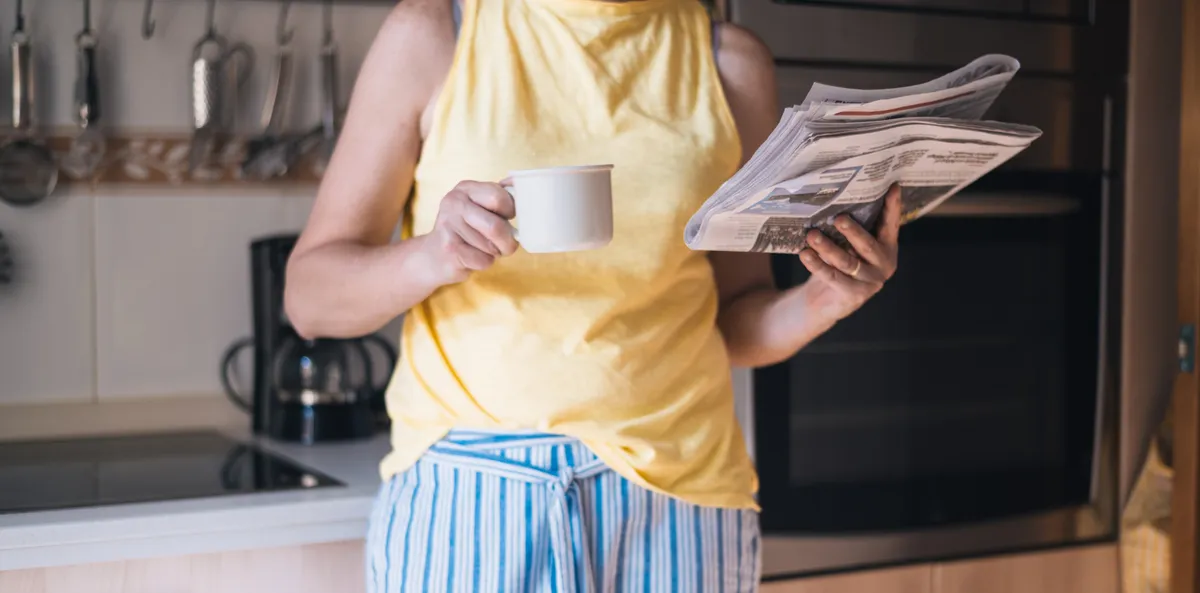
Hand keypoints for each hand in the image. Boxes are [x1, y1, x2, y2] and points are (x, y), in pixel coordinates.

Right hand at [420, 180, 518, 284]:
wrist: (434, 254)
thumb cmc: (467, 229)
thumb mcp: (479, 207)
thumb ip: (500, 199)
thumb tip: (526, 196)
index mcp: (466, 188)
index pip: (499, 197)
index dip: (510, 211)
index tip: (507, 217)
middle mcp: (454, 202)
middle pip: (496, 226)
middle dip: (508, 241)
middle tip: (506, 244)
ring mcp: (448, 225)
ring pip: (491, 247)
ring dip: (495, 252)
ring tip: (482, 248)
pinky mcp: (449, 248)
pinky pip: (483, 260)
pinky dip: (485, 262)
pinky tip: (472, 256)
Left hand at [796, 184, 900, 322]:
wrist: (828, 300)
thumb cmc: (840, 263)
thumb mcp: (849, 244)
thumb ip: (851, 229)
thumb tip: (836, 201)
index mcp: (887, 247)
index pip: (891, 224)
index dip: (892, 207)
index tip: (893, 187)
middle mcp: (884, 264)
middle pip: (868, 245)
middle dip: (853, 231)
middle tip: (839, 218)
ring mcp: (871, 282)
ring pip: (847, 262)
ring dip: (827, 247)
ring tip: (811, 235)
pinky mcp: (854, 295)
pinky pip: (832, 277)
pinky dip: (816, 264)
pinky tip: (804, 254)